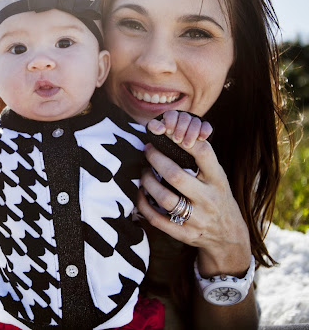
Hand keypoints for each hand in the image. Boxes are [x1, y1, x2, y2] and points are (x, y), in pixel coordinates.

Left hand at [137, 138, 251, 276]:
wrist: (228, 236)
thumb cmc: (216, 197)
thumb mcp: (217, 178)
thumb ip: (201, 161)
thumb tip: (173, 135)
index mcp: (217, 180)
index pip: (203, 154)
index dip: (183, 140)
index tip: (167, 133)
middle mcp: (208, 199)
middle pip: (175, 175)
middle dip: (156, 159)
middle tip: (147, 149)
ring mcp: (196, 218)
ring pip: (163, 197)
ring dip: (147, 182)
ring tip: (144, 173)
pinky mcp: (184, 234)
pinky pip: (156, 218)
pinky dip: (144, 204)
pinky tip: (141, 193)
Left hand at [147, 110, 212, 148]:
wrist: (176, 162)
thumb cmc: (162, 146)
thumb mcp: (156, 136)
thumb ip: (154, 128)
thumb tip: (160, 128)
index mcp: (170, 117)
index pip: (171, 114)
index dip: (170, 121)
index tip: (168, 131)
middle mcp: (183, 118)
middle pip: (185, 117)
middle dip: (181, 128)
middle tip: (176, 140)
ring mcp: (194, 123)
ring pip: (196, 121)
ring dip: (191, 132)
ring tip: (186, 144)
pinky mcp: (204, 130)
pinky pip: (207, 126)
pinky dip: (205, 130)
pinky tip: (201, 138)